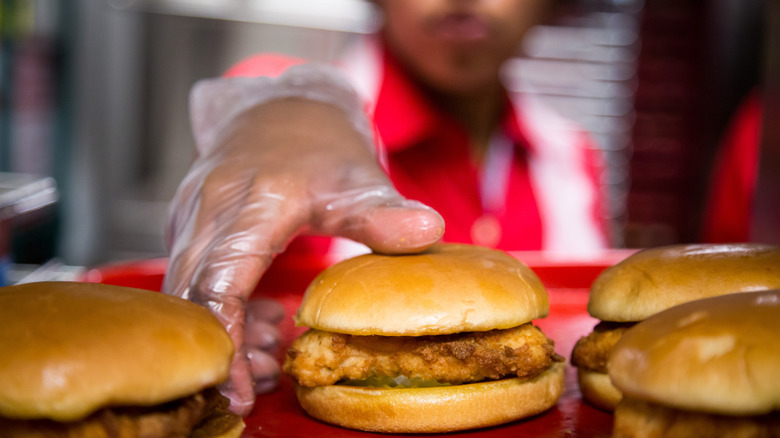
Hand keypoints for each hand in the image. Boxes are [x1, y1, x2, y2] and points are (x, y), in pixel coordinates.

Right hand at [162, 97, 443, 415]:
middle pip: (193, 298)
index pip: (220, 284)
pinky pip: (193, 278)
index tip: (243, 388)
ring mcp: (190, 215)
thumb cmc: (319, 142)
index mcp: (250, 203)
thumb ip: (383, 213)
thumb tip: (429, 232)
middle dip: (224, 351)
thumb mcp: (358, 177)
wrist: (279, 106)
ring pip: (187, 292)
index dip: (228, 342)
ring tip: (272, 353)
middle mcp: (208, 210)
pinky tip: (263, 321)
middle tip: (263, 382)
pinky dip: (222, 310)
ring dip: (225, 332)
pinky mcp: (188, 224)